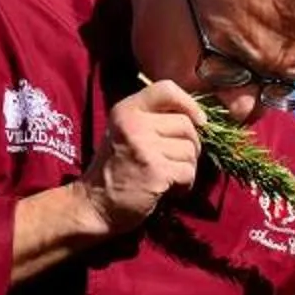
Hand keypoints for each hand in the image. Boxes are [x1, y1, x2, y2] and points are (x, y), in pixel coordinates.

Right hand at [77, 79, 203, 234]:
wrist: (95, 206)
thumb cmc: (116, 170)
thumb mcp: (126, 133)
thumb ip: (153, 120)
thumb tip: (197, 118)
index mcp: (126, 110)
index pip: (166, 89)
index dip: (189, 103)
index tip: (198, 120)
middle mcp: (134, 123)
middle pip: (186, 124)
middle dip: (190, 145)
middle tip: (175, 161)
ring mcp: (144, 147)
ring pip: (190, 150)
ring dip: (186, 167)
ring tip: (168, 177)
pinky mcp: (155, 171)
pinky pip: (188, 172)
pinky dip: (185, 185)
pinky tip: (169, 190)